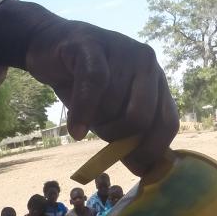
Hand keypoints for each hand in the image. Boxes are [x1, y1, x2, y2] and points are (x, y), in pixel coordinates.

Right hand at [25, 20, 178, 174]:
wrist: (47, 45)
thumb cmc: (83, 85)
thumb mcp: (111, 115)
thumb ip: (129, 138)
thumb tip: (145, 171)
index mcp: (158, 80)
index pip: (168, 122)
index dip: (153, 150)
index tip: (137, 168)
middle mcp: (147, 62)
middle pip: (142, 119)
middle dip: (120, 139)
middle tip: (102, 137)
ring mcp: (122, 49)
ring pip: (114, 105)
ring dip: (95, 121)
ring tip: (82, 112)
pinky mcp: (92, 44)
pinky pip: (94, 84)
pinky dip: (83, 111)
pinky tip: (76, 130)